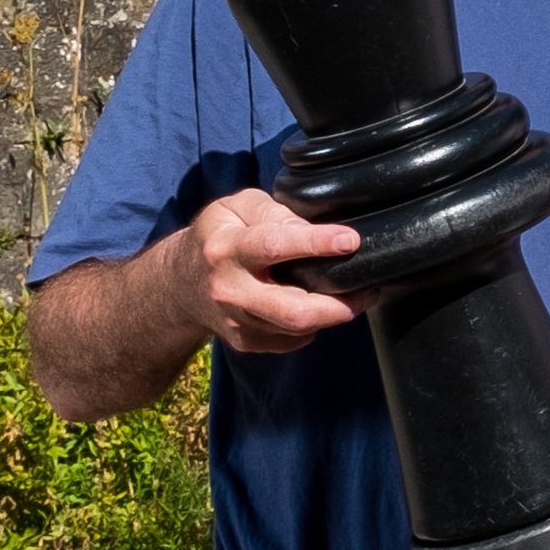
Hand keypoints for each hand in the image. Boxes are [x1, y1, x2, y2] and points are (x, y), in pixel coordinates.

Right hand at [158, 189, 363, 356]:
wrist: (178, 285)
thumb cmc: (218, 236)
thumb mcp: (237, 207)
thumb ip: (274, 212)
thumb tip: (315, 230)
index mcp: (227, 249)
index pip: (274, 245)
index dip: (316, 243)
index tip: (351, 240)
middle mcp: (231, 290)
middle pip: (293, 310)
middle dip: (339, 305)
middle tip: (370, 288)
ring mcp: (238, 322)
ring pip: (299, 328)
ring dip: (334, 313)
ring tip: (356, 294)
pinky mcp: (247, 342)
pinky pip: (294, 339)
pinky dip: (314, 323)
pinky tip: (319, 305)